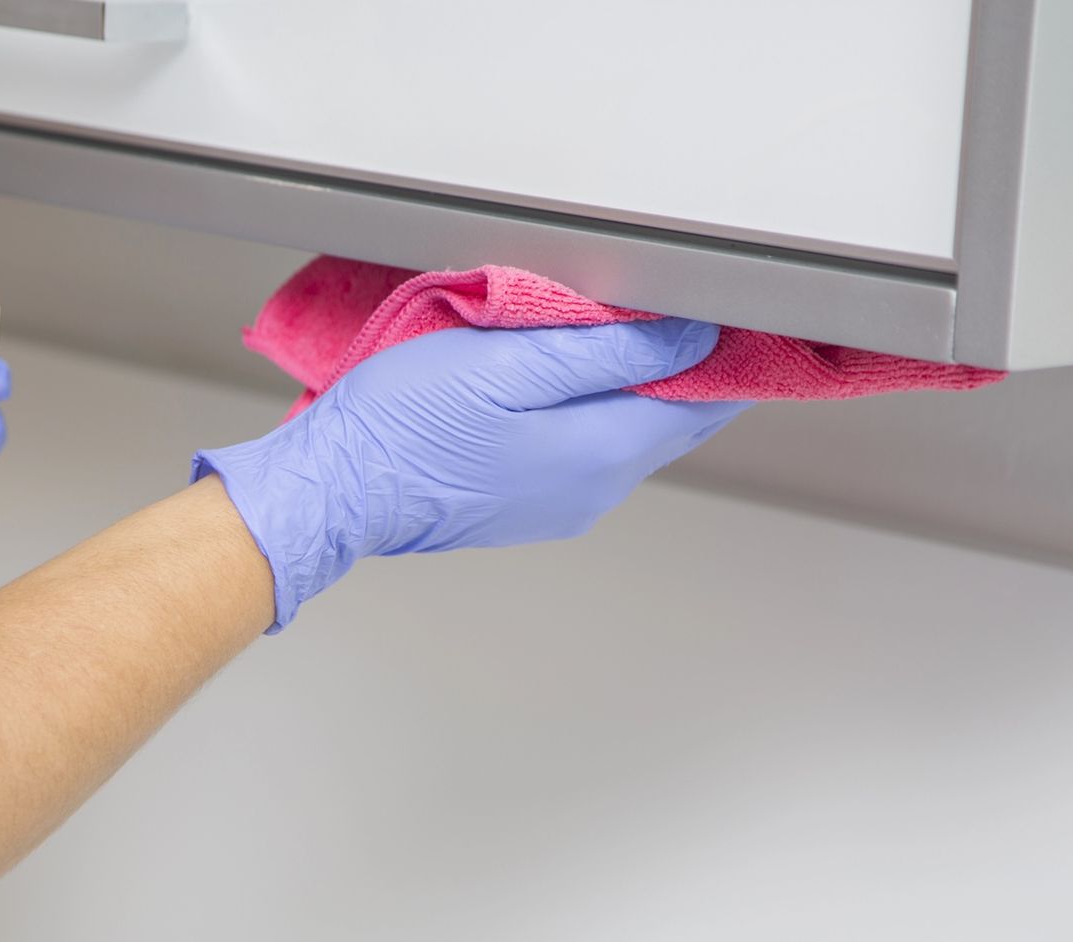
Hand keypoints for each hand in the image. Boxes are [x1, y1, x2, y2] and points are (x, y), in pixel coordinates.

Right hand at [191, 319, 748, 629]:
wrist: (335, 489)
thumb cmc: (404, 423)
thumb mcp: (509, 361)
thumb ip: (608, 351)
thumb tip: (691, 338)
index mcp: (601, 452)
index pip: (705, 400)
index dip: (730, 352)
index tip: (737, 308)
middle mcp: (593, 490)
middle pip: (673, 420)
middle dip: (692, 367)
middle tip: (694, 306)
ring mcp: (560, 504)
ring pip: (628, 434)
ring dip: (638, 386)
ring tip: (627, 329)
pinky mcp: (526, 504)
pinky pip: (586, 451)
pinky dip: (597, 410)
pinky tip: (569, 377)